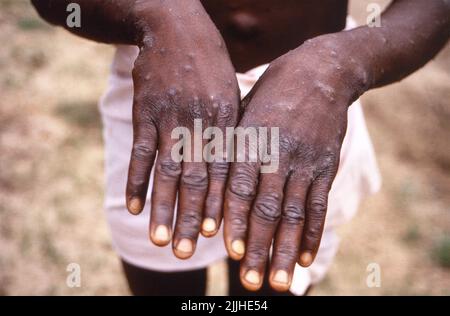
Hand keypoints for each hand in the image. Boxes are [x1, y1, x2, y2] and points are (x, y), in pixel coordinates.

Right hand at [126, 1, 239, 258]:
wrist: (176, 28)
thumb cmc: (210, 66)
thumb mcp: (231, 93)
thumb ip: (232, 131)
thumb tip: (236, 171)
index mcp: (226, 120)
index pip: (224, 171)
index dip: (221, 204)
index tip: (218, 236)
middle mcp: (200, 122)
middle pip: (196, 178)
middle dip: (192, 216)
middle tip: (188, 251)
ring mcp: (170, 117)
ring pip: (166, 170)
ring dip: (162, 207)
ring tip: (160, 239)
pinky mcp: (145, 112)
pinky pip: (139, 151)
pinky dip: (135, 180)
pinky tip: (132, 206)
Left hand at [223, 34, 367, 290]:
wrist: (321, 71)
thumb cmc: (272, 92)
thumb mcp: (244, 109)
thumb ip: (230, 145)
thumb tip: (208, 182)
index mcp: (251, 138)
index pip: (239, 186)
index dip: (234, 219)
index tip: (228, 250)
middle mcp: (278, 153)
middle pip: (266, 207)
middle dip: (258, 246)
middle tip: (250, 281)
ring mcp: (305, 161)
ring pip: (294, 213)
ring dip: (285, 250)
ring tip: (278, 281)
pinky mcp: (325, 165)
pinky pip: (319, 204)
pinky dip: (312, 233)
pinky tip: (305, 258)